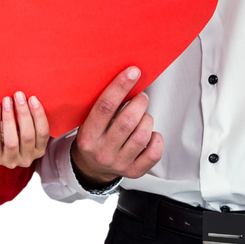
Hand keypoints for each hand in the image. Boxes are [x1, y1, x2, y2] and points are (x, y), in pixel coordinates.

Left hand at [0, 91, 49, 168]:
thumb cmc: (10, 129)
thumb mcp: (23, 126)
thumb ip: (29, 117)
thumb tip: (29, 96)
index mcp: (39, 149)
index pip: (43, 133)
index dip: (39, 115)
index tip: (32, 98)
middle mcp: (27, 159)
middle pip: (28, 136)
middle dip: (23, 113)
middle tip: (18, 95)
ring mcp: (10, 161)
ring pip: (11, 141)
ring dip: (9, 117)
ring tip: (6, 100)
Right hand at [70, 67, 162, 187]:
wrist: (91, 168)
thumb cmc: (94, 138)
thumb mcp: (88, 122)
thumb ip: (104, 106)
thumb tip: (126, 79)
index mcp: (88, 136)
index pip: (105, 107)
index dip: (120, 86)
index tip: (133, 72)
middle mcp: (102, 152)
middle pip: (127, 122)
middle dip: (139, 103)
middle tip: (142, 96)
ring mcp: (119, 163)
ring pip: (142, 136)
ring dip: (147, 119)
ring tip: (143, 116)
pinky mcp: (134, 171)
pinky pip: (153, 154)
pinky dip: (156, 139)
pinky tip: (150, 133)